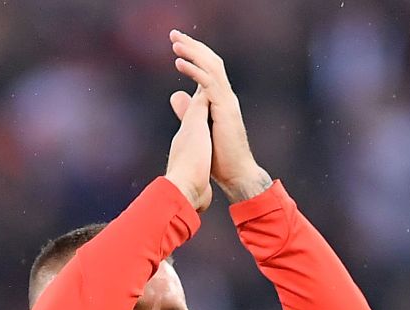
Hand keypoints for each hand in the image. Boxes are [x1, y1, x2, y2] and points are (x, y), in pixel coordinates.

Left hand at [169, 30, 272, 202]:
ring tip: (175, 43)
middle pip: (210, 62)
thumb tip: (176, 94)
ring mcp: (227, 103)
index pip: (207, 68)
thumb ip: (189, 109)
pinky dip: (194, 71)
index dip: (193, 53)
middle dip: (192, 46)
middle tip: (174, 34)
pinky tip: (180, 63)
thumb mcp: (199, 128)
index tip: (177, 43)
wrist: (236, 175)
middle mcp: (225, 97)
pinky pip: (208, 84)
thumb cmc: (220, 158)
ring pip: (211, 68)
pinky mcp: (224, 110)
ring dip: (192, 53)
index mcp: (219, 100)